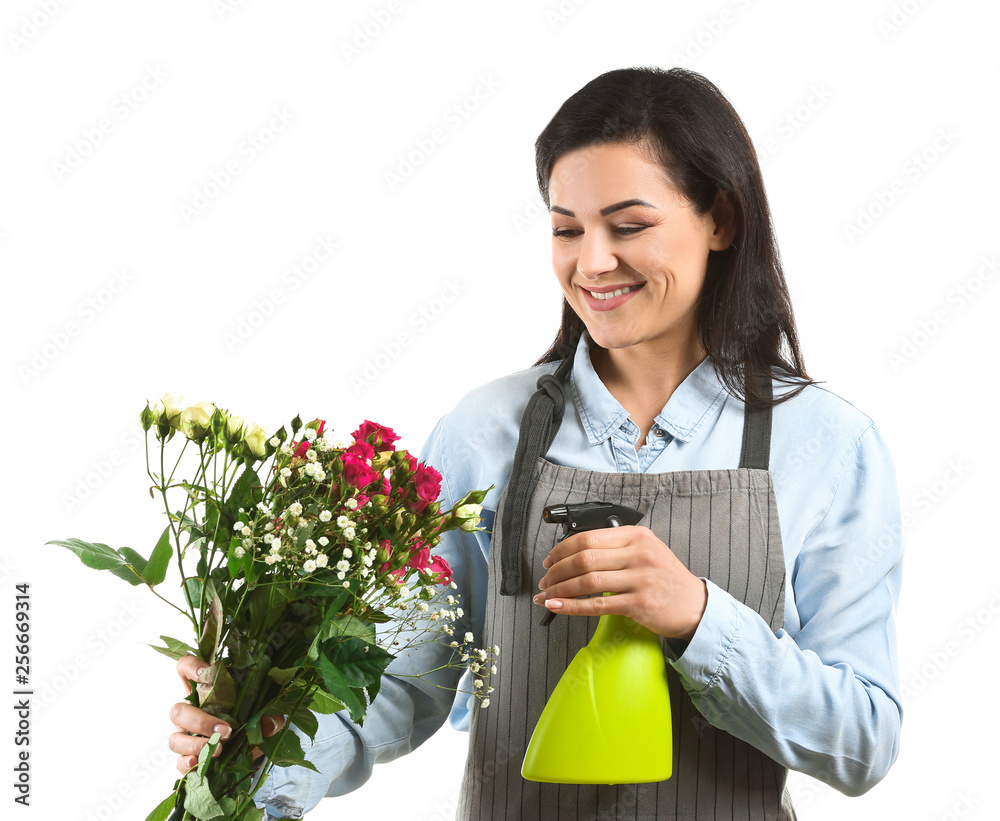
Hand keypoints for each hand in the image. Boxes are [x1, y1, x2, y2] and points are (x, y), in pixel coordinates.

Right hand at [169, 655, 284, 773]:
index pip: (185, 669)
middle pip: (177, 710)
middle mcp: (191, 711)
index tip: (205, 673)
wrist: (251, 749)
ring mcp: (186, 735)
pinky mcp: (188, 758)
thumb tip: (269, 721)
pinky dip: (186, 764)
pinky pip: (178, 762)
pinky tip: (198, 763)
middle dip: (200, 721)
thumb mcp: (264, 714)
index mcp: (205, 691)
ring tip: (219, 749)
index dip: (190, 667)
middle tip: (225, 730)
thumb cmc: (251, 721)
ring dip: (195, 745)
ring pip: (175, 738)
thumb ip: (269, 714)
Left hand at [533, 525, 707, 640]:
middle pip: (584, 558)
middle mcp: (638, 554)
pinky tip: (557, 607)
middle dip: (556, 570)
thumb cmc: (667, 579)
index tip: (549, 560)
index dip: (562, 549)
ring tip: (546, 595)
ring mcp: (640, 579)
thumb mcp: (648, 551)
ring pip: (587, 581)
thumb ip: (618, 547)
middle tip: (544, 580)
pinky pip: (596, 605)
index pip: (588, 537)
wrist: (695, 606)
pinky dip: (571, 606)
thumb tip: (575, 553)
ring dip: (559, 589)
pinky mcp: (639, 604)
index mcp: (637, 536)